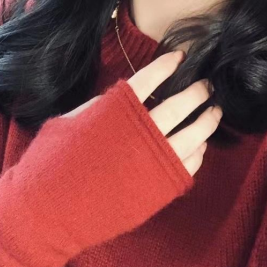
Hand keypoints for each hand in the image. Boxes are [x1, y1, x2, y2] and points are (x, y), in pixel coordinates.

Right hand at [63, 51, 220, 176]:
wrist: (52, 209)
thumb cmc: (53, 162)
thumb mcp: (70, 121)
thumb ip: (99, 106)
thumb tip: (122, 96)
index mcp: (116, 110)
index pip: (149, 79)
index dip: (166, 65)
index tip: (180, 56)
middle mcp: (140, 132)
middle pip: (179, 106)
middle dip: (197, 92)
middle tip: (208, 84)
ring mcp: (154, 160)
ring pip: (193, 135)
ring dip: (206, 120)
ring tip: (214, 110)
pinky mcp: (161, 186)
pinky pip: (190, 164)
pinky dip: (198, 151)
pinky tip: (200, 144)